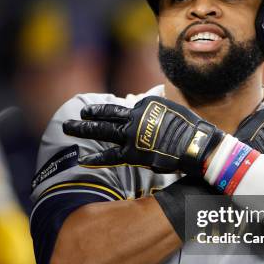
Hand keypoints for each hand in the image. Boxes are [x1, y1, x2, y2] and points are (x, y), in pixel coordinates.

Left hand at [62, 96, 223, 174]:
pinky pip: (110, 155)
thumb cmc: (191, 129)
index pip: (124, 109)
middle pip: (107, 114)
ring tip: (67, 127)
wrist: (196, 144)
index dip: (111, 111)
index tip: (101, 113)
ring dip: (83, 128)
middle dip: (89, 115)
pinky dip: (96, 157)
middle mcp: (135, 117)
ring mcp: (132, 135)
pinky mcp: (133, 153)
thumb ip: (159, 111)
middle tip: (76, 114)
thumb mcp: (174, 111)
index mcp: (146, 105)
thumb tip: (153, 108)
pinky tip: (82, 159)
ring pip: (102, 130)